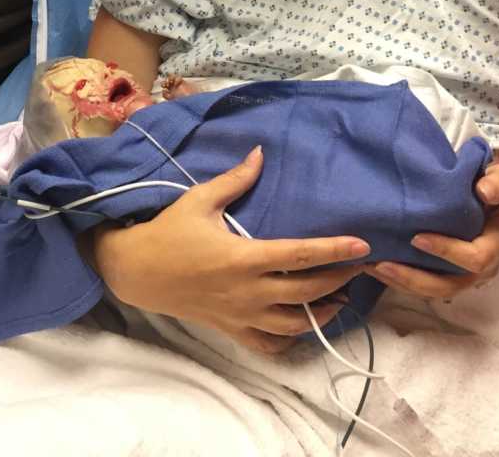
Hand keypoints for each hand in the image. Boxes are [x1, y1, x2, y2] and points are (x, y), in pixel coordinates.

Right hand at [89, 146, 370, 353]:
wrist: (137, 270)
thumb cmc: (170, 231)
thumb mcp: (200, 199)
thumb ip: (235, 179)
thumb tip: (261, 153)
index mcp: (243, 257)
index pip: (299, 255)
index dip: (334, 251)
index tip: (362, 246)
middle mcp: (247, 292)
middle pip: (307, 292)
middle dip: (339, 279)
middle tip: (359, 267)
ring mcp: (241, 316)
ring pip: (295, 324)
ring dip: (323, 312)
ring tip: (341, 297)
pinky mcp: (231, 330)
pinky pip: (269, 345)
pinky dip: (291, 340)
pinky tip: (303, 325)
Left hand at [367, 162, 498, 299]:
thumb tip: (484, 190)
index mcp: (495, 246)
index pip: (474, 258)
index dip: (447, 251)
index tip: (416, 238)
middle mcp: (481, 269)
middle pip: (449, 286)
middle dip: (414, 279)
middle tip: (382, 264)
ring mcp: (464, 274)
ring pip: (435, 290)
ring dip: (403, 283)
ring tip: (371, 267)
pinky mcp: (449, 272)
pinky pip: (427, 283)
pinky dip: (402, 279)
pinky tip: (377, 265)